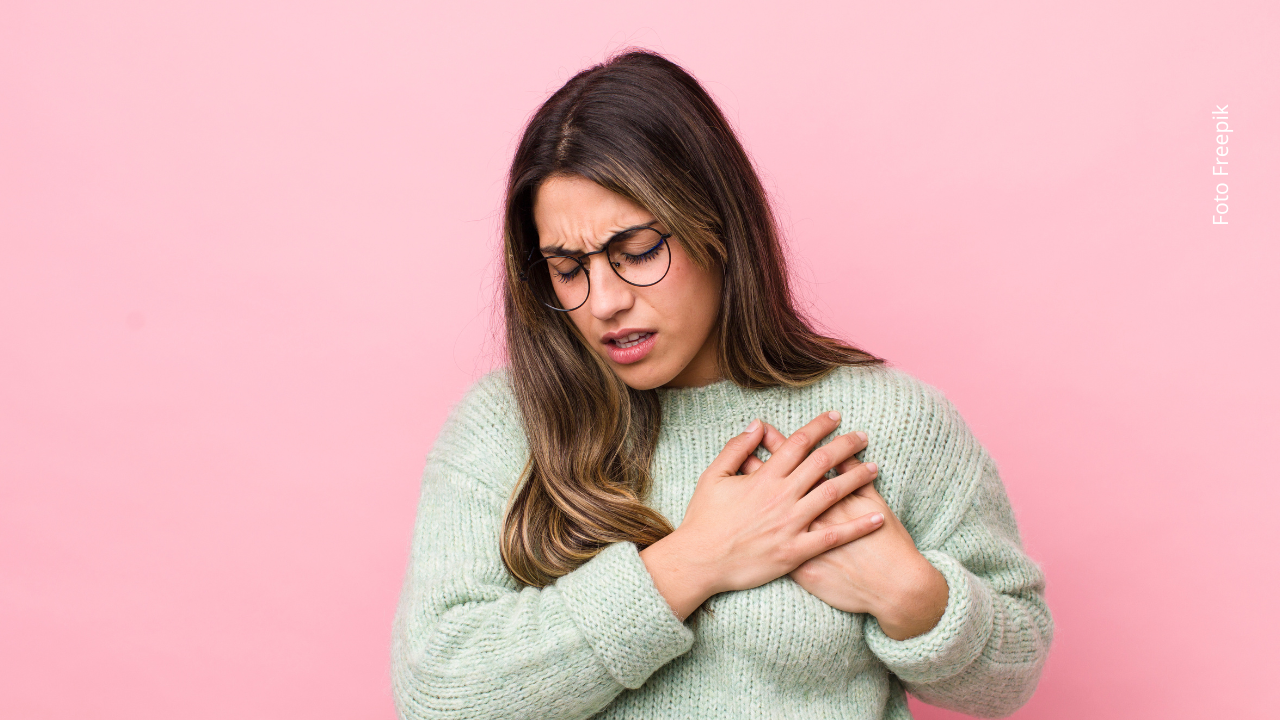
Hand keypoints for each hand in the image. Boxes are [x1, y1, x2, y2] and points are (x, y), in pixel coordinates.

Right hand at [639, 412, 884, 620]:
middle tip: (863, 436)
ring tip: (875, 467)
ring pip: (832, 494)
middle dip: (846, 446)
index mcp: (764, 477)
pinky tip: (877, 517)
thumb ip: (736, 449)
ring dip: (857, 478)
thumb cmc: (703, 519)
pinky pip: (833, 536)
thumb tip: (756, 425)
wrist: (699, 562)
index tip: (835, 416)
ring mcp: (791, 524)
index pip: (798, 443)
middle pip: (822, 463)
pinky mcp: (795, 551)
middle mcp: (782, 497)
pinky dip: (857, 526)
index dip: (819, 427)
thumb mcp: (712, 476)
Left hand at [749, 423, 949, 639]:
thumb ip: (856, 476)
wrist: (891, 586)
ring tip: (738, 475)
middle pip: (774, 481)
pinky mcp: (796, 564)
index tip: (764, 429)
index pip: (795, 461)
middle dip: (756, 461)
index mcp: (825, 496)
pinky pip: (769, 541)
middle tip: (739, 447)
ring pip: (766, 510)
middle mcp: (806, 515)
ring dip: (751, 492)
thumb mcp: (875, 503)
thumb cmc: (887, 543)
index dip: (779, 444)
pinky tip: (748, 520)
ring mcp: (799, 539)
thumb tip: (845, 453)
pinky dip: (758, 530)